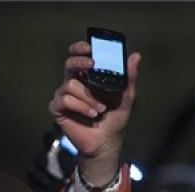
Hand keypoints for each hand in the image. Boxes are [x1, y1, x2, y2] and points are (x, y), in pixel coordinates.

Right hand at [48, 42, 140, 186]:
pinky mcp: (58, 110)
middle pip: (69, 64)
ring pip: (70, 85)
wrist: (107, 141)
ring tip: (100, 109)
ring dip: (88, 97)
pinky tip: (91, 115)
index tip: (89, 47)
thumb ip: (129, 77)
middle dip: (80, 61)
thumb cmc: (115, 118)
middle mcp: (73, 84)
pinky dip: (80, 107)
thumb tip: (135, 56)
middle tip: (92, 64)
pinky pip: (65, 100)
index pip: (78, 56)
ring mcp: (64, 96)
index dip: (80, 48)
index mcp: (87, 77)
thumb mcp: (126, 96)